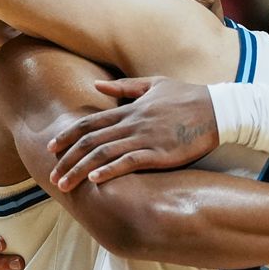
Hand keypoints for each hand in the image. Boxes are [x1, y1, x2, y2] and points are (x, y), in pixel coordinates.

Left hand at [47, 77, 219, 190]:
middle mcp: (132, 124)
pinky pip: (130, 162)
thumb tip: (97, 87)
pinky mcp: (160, 153)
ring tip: (65, 185)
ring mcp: (145, 139)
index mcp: (130, 109)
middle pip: (90, 142)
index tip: (50, 147)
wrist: (218, 109)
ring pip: (104, 154)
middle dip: (67, 160)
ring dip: (80, 170)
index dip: (67, 135)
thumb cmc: (188, 96)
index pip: (90, 123)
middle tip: (52, 176)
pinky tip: (95, 180)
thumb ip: (125, 87)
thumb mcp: (155, 84)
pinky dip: (110, 170)